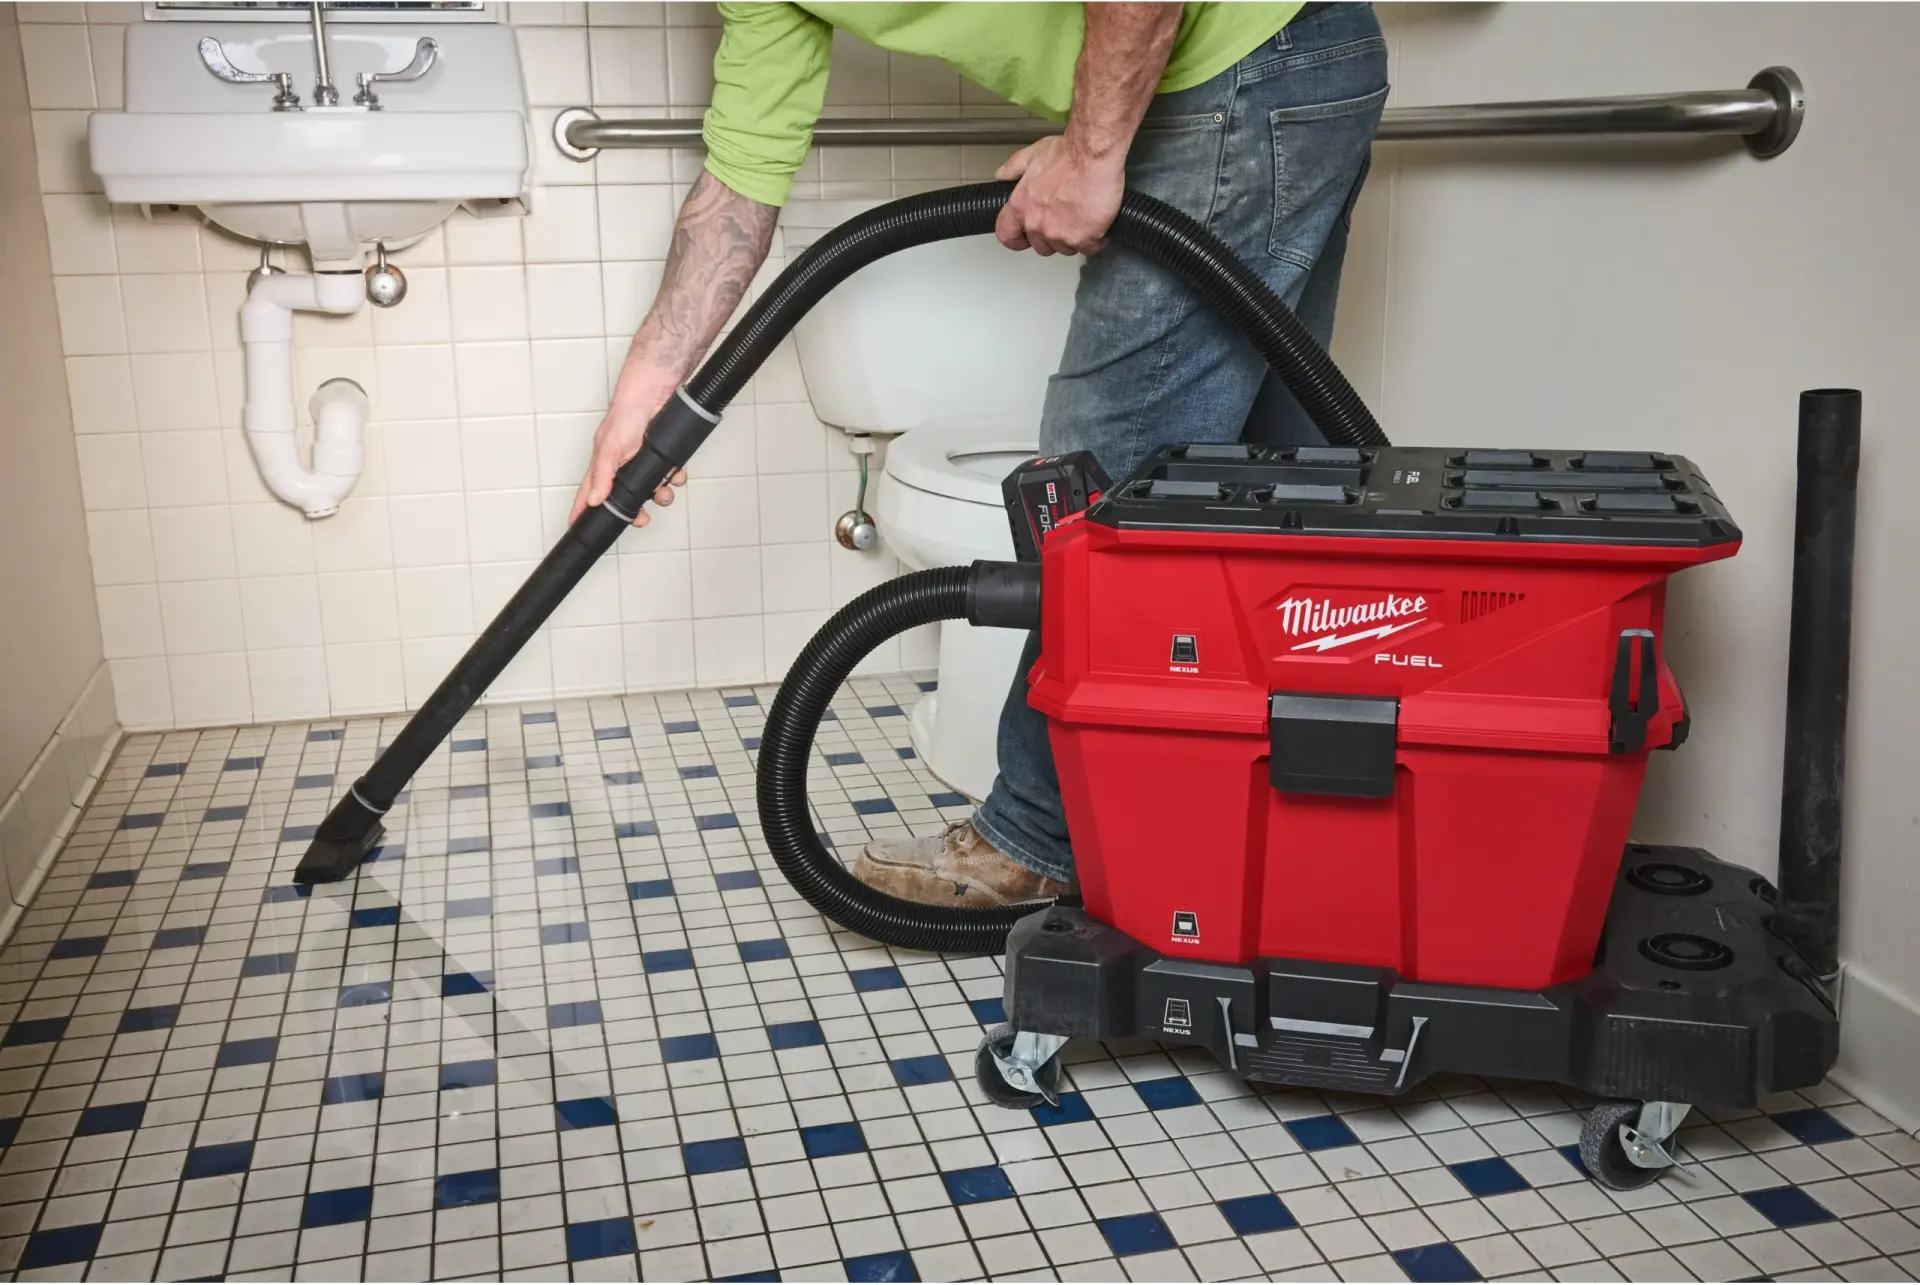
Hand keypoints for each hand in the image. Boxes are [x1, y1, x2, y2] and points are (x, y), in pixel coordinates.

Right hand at [569, 388, 687, 526]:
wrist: (657, 391)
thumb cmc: (627, 411)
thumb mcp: (610, 447)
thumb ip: (602, 475)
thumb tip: (593, 500)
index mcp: (604, 463)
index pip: (590, 492)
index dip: (583, 510)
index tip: (578, 527)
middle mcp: (623, 464)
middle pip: (624, 497)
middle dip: (634, 511)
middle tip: (641, 519)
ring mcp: (643, 461)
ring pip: (651, 489)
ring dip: (660, 495)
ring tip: (664, 493)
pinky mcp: (663, 456)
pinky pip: (670, 475)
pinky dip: (675, 478)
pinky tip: (677, 474)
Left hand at [994, 135, 1125, 255]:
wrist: (1094, 156)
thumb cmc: (1069, 154)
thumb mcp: (1033, 154)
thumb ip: (1015, 167)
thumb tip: (1003, 175)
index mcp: (1022, 205)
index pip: (1007, 234)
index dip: (1015, 239)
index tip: (1023, 239)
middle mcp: (1037, 224)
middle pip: (1041, 246)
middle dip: (1053, 236)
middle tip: (1066, 221)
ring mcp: (1059, 234)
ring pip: (1065, 248)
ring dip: (1075, 238)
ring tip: (1085, 217)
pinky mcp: (1082, 239)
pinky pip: (1088, 248)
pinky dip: (1095, 239)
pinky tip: (1099, 223)